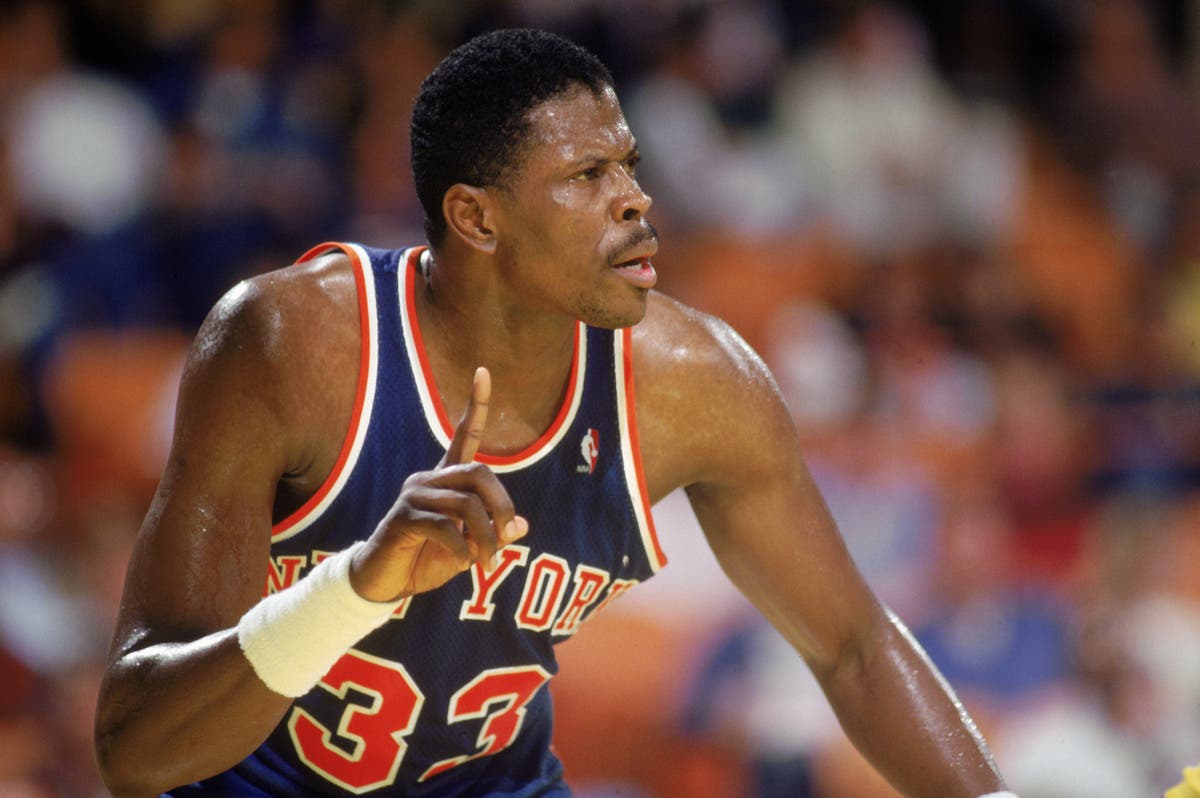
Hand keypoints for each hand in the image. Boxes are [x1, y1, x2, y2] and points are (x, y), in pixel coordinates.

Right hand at [350, 367, 528, 601]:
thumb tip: (521, 526)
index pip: (464, 434)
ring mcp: (413, 496)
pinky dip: (462, 548)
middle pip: (478, 472)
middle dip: (501, 506)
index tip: (483, 371)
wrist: (385, 584)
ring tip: (485, 562)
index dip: (476, 405)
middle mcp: (428, 479)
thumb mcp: (469, 548)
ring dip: (484, 537)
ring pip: (466, 504)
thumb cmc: (427, 560)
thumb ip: (493, 534)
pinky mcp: (402, 517)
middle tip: (506, 536)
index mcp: (446, 479)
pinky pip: (445, 526)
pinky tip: (461, 562)